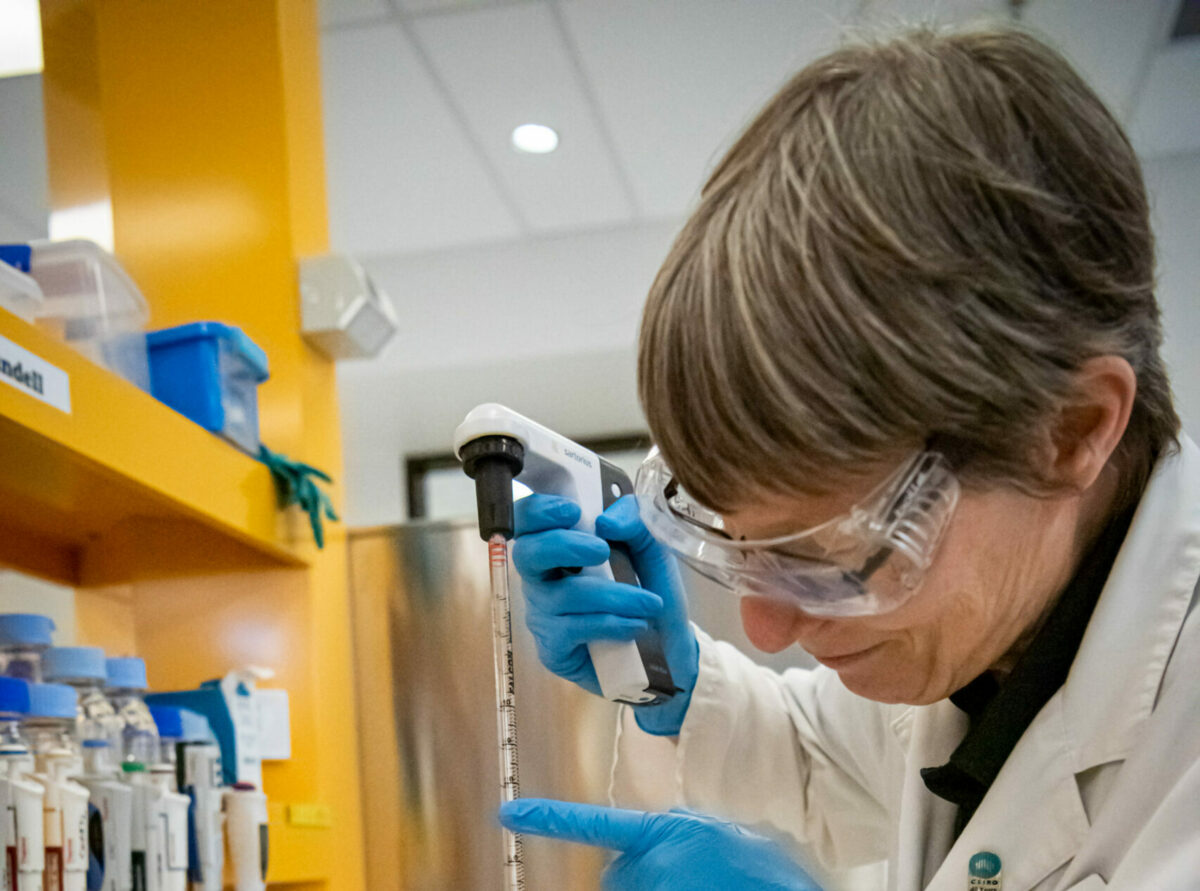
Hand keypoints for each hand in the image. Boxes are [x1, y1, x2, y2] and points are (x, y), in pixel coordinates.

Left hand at [500, 798, 821, 890]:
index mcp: (670, 830)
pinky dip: (655, 888)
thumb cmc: (759, 871)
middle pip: (621, 871)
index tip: (509, 813)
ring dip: (655, 888)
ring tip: (700, 883)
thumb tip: (644, 851)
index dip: (551, 819)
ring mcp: (657, 885)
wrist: (788, 885)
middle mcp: (656, 860)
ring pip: (630, 888)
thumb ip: (677, 834)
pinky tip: (687, 883)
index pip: (597, 823)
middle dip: (644, 874)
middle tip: (691, 878)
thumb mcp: (715, 836)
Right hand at [512, 494, 697, 733]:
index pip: (528, 518)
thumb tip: (605, 522)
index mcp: (559, 541)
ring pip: (562, 596)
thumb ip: (634, 520)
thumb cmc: (647, 586)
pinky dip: (610, 623)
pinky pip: (573, 630)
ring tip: (649, 603)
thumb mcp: (651, 545)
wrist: (667, 644)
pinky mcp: (552, 648)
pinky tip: (636, 625)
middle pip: (527, 553)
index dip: (539, 511)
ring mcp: (543, 613)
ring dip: (611, 595)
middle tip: (601, 550)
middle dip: (562, 546)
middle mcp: (542, 575)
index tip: (572, 511)